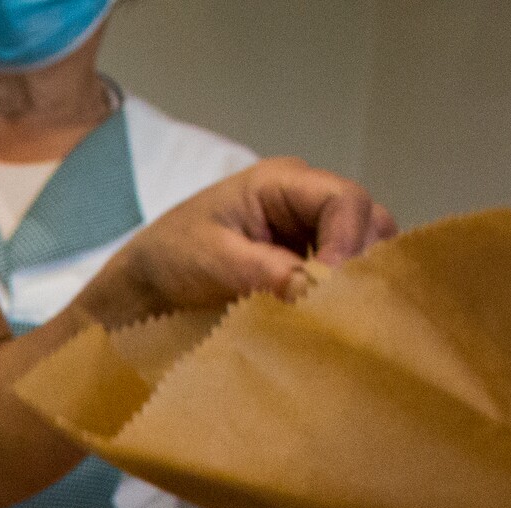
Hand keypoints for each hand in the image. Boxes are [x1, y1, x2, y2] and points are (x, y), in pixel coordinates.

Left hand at [78, 157, 397, 327]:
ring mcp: (308, 232)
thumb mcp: (212, 261)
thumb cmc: (169, 258)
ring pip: (362, 249)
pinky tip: (330, 321)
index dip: (349, 241)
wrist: (143, 287)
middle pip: (367, 220)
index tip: (329, 286)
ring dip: (356, 282)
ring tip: (341, 316)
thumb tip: (314, 290)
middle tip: (346, 306)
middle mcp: (304, 201)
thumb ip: (263, 271)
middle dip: (363, 261)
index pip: (344, 200)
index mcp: (281, 182)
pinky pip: (340, 275)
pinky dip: (341, 296)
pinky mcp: (305, 264)